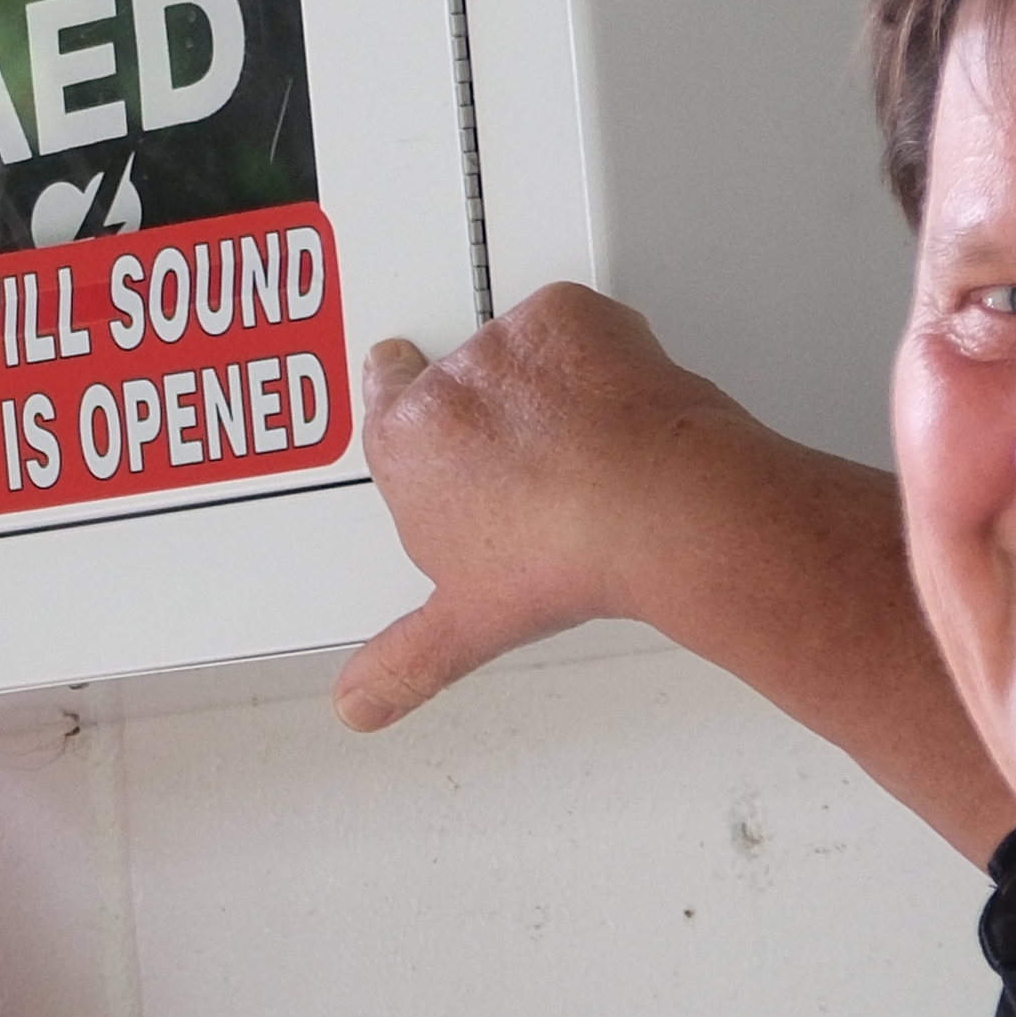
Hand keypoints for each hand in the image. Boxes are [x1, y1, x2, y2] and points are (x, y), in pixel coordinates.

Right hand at [334, 284, 788, 729]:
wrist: (654, 511)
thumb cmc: (563, 554)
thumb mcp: (469, 625)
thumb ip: (404, 661)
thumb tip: (361, 700)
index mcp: (405, 451)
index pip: (380, 410)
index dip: (396, 406)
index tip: (409, 406)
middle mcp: (443, 388)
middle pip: (451, 385)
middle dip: (486, 417)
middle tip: (529, 461)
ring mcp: (505, 349)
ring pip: (513, 357)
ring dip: (541, 387)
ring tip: (583, 444)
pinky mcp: (563, 316)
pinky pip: (568, 326)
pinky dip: (590, 353)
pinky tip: (610, 404)